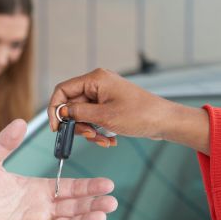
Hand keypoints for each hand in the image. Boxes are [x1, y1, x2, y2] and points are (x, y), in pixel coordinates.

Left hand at [0, 119, 116, 219]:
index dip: (88, 187)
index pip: (69, 188)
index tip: (107, 184)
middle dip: (94, 204)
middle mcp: (40, 208)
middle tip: (112, 201)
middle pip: (74, 207)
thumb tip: (20, 121)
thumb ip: (5, 142)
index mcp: (37, 189)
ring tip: (102, 215)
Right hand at [46, 68, 209, 153]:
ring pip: (83, 115)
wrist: (164, 121)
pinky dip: (98, 131)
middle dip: (78, 124)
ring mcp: (104, 95)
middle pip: (72, 104)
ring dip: (89, 131)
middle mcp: (98, 84)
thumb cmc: (140, 115)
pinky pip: (94, 118)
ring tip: (103, 140)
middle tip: (88, 136)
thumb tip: (61, 113)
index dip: (56, 108)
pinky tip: (110, 140)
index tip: (56, 127)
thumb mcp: (104, 117)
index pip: (63, 90)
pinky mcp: (110, 106)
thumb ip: (78, 113)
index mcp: (96, 79)